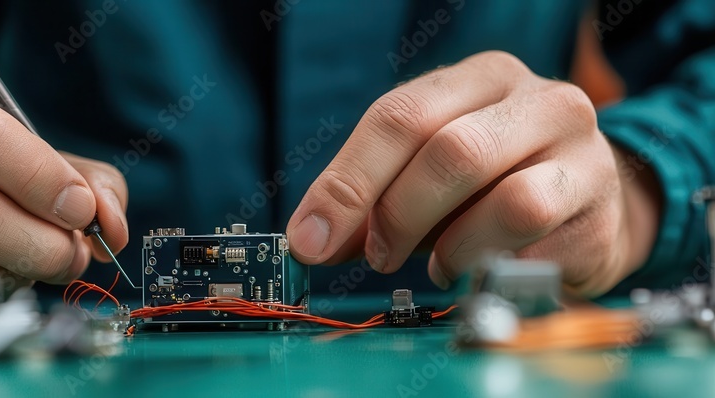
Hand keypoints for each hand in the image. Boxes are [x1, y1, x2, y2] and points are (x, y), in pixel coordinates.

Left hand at [287, 51, 659, 295]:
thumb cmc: (489, 188)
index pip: (399, 116)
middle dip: (398, 215)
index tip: (310, 238)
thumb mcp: (421, 181)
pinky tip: (481, 267)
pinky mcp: (602, 206)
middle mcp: (537, 100)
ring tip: (439, 263)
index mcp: (478, 78)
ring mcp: (581, 149)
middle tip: (379, 254)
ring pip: (507, 199)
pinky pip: (539, 246)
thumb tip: (309, 240)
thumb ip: (367, 205)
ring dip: (452, 247)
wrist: (588, 206)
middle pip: (450, 151)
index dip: (348, 182)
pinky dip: (494, 266)